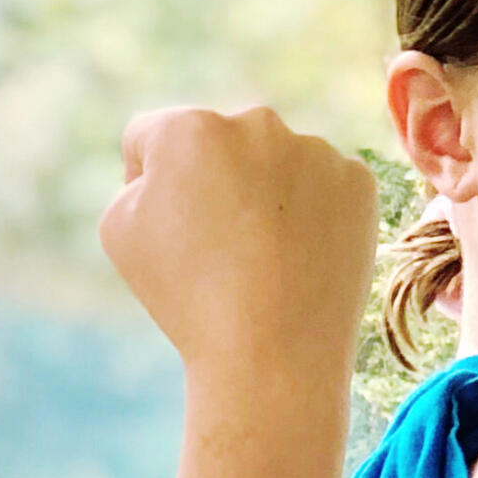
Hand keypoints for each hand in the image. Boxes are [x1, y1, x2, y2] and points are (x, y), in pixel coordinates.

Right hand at [97, 104, 377, 381]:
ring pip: (277, 164)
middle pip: (221, 144)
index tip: (166, 229)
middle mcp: (255, 122)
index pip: (152, 137)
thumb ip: (137, 177)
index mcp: (189, 129)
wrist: (271, 356)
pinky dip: (312, 217)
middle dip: (214, 182)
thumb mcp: (120, 232)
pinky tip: (298, 261)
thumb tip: (169, 166)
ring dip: (266, 197)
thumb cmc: (186, 299)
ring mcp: (314, 150)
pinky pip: (323, 188)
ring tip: (263, 263)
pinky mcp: (357, 183)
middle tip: (217, 250)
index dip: (145, 181)